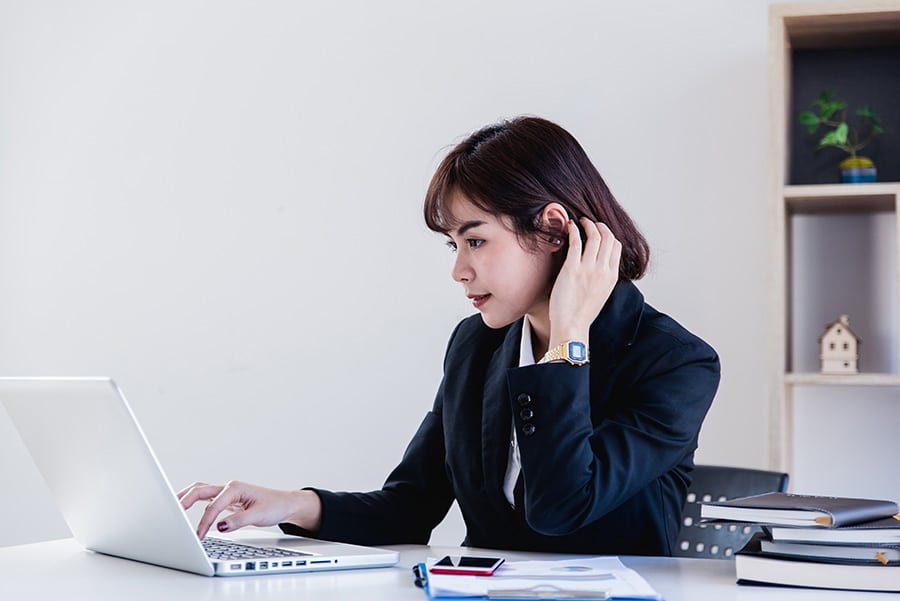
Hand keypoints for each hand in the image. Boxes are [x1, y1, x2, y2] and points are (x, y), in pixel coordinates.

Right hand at [177, 480, 321, 539]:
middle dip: (184, 501)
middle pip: (199, 490)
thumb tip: (220, 526)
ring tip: (170, 506)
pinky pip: (205, 498)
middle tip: (171, 513)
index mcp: (235, 488)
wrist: (285, 503)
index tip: (198, 536)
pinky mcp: (226, 499)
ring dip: (185, 497)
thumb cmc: (275, 506)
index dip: (203, 522)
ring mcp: (226, 492)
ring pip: (200, 490)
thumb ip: (238, 521)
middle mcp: (228, 487)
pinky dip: (193, 501)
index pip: (213, 506)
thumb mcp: (259, 515)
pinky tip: (184, 508)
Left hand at [547, 218, 621, 348]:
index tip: (600, 230)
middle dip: (599, 226)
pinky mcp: (572, 269)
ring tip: (579, 221)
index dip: (609, 234)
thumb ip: (601, 278)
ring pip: (595, 236)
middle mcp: (603, 270)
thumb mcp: (600, 293)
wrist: (572, 326)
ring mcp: (589, 269)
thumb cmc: (581, 313)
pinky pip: (576, 242)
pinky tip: (569, 226)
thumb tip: (597, 266)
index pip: (616, 246)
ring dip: (587, 224)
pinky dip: (574, 230)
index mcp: (612, 276)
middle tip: (589, 222)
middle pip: (608, 238)